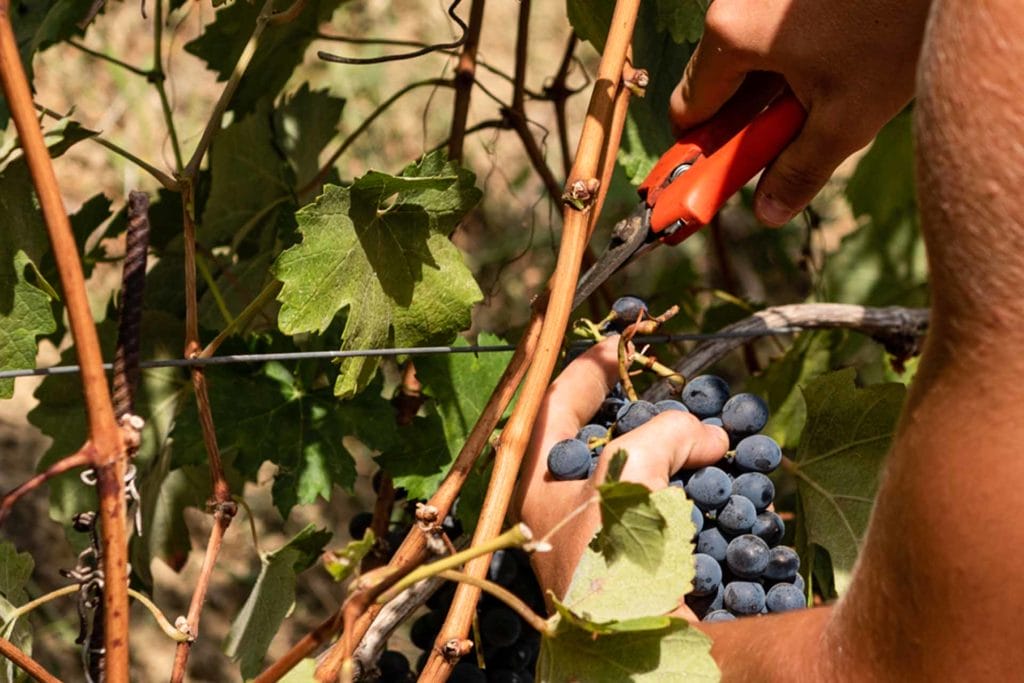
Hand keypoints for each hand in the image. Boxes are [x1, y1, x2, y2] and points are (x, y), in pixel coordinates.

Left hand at [512, 338, 728, 600]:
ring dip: (681, 452)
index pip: (555, 404)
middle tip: (682, 395)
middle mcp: (566, 510)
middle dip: (645, 412)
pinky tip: (731, 487)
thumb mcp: (628, 477)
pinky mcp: (642, 564)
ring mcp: (605, 538)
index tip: (623, 342)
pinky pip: (671, 514)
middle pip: (603, 438)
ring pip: (643, 474)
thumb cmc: (613, 563)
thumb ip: (663, 436)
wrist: (639, 661)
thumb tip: (708, 436)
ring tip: (717, 439)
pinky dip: (702, 495)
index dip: (588, 367)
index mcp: (541, 482)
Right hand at [670, 0, 929, 225]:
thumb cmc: (895, 31)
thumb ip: (798, 171)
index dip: (703, 152)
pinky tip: (838, 58)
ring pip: (747, 54)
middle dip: (747, 118)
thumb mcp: (846, 119)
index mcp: (730, 37)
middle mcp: (734, 2)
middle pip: (716, 81)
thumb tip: (768, 213)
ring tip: (828, 92)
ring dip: (774, 86)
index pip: (688, 111)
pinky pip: (771, 27)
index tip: (717, 178)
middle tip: (788, 138)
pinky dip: (792, 53)